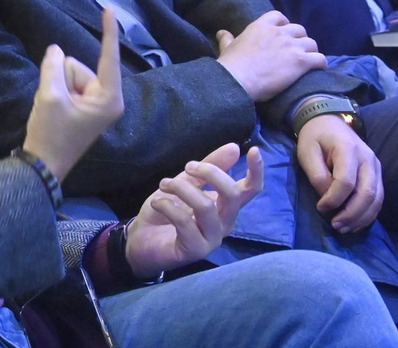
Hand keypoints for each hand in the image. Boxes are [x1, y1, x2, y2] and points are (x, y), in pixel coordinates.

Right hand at [22, 8, 124, 182]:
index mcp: (108, 98)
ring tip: (53, 110)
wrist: (43, 165)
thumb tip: (56, 50)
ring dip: (56, 87)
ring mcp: (96, 103)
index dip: (108, 32)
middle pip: (78, 66)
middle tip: (55, 105)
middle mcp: (107, 98)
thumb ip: (53, 66)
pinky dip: (56, 93)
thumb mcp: (49, 96)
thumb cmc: (51, 134)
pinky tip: (53, 111)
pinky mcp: (85, 106)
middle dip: (61, 79)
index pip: (108, 58)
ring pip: (69, 74)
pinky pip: (66, 84)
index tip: (110, 8)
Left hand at [125, 144, 262, 277]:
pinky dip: (167, 205)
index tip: (253, 150)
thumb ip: (209, 167)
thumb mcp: (185, 182)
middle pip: (232, 194)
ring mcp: (212, 239)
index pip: (250, 190)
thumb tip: (234, 148)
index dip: (256, 171)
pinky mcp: (196, 250)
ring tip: (164, 185)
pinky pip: (184, 222)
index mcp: (226, 206)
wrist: (141, 239)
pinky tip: (157, 203)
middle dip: (209, 172)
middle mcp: (225, 223)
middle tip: (186, 167)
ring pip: (206, 206)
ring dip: (181, 188)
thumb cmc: (167, 210)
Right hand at [214, 10, 326, 102]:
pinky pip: (320, 58)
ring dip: (311, 51)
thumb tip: (221, 32)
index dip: (284, 24)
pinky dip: (321, 63)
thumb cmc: (231, 65)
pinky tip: (319, 69)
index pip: (279, 17)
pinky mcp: (301, 61)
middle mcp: (279, 32)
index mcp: (261, 26)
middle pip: (299, 30)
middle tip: (296, 51)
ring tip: (309, 61)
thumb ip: (227, 39)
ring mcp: (291, 46)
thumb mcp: (227, 48)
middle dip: (299, 39)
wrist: (237, 80)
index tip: (284, 33)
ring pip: (311, 43)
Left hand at [296, 114, 381, 233]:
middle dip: (351, 214)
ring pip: (376, 199)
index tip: (320, 207)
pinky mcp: (377, 174)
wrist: (329, 121)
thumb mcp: (307, 152)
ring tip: (344, 228)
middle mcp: (367, 158)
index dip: (334, 199)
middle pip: (367, 193)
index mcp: (348, 149)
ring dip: (361, 218)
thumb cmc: (315, 137)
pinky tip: (355, 223)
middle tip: (335, 225)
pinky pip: (378, 198)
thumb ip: (318, 175)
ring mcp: (376, 166)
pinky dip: (368, 214)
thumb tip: (328, 199)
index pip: (346, 181)